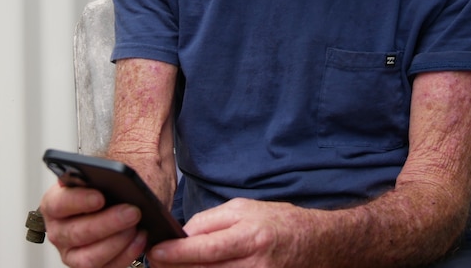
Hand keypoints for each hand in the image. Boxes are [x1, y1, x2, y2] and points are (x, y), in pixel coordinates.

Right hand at [39, 182, 148, 267]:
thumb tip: (114, 174)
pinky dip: (126, 254)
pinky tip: (140, 239)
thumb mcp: (102, 172)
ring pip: (89, 257)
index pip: (59, 204)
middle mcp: (59, 231)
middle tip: (132, 211)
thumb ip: (102, 173)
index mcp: (54, 203)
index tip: (100, 197)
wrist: (116, 198)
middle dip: (108, 223)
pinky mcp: (90, 265)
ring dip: (117, 242)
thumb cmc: (107, 184)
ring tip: (137, 227)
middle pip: (77, 233)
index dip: (79, 201)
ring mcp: (72, 252)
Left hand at [146, 198, 308, 267]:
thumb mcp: (243, 208)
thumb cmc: (277, 222)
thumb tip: (181, 235)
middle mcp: (253, 264)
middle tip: (158, 261)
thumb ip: (210, 221)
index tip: (156, 251)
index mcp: (249, 236)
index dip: (177, 253)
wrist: (314, 243)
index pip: (205, 248)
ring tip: (174, 266)